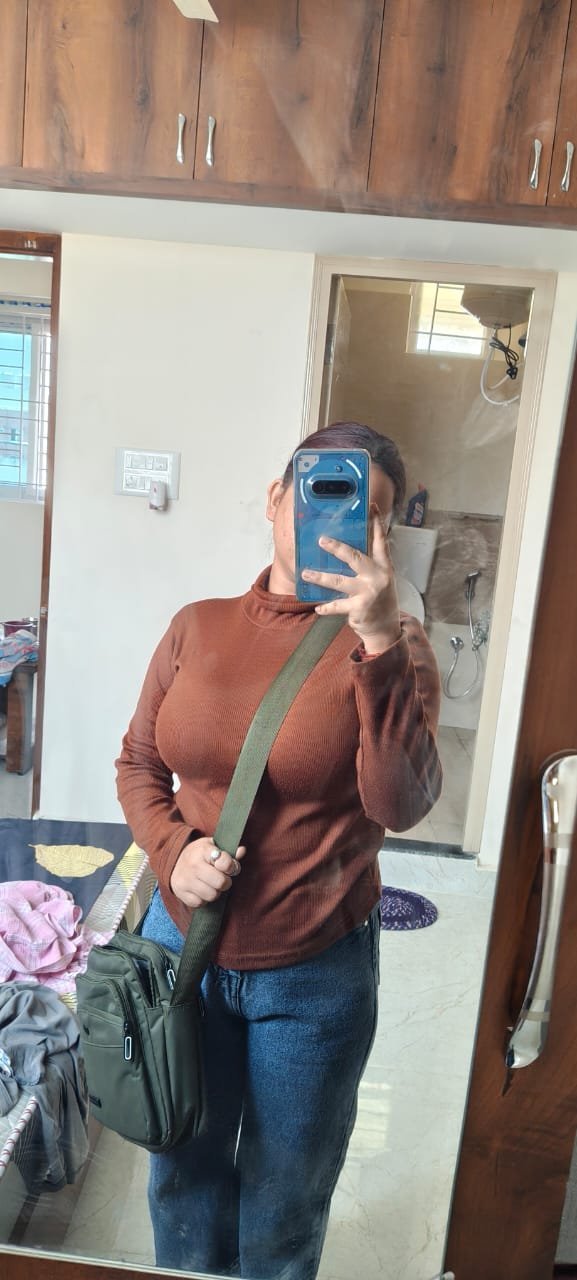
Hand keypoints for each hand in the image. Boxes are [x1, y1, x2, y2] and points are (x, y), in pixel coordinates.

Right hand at [170, 836, 246, 910]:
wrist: (175, 862)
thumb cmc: (200, 855)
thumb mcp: (214, 847)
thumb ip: (229, 852)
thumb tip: (242, 851)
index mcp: (203, 850)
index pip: (225, 863)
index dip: (232, 867)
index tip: (229, 867)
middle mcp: (192, 864)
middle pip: (220, 882)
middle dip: (225, 882)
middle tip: (221, 878)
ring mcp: (185, 879)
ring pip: (211, 895)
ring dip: (215, 892)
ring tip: (211, 884)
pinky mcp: (180, 892)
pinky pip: (200, 903)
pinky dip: (203, 899)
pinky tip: (201, 890)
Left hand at [301, 505, 401, 653]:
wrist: (386, 629)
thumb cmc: (380, 600)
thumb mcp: (380, 579)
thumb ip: (369, 564)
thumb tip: (345, 549)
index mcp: (384, 567)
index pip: (380, 541)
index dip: (376, 524)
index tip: (371, 507)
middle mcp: (378, 577)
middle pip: (354, 557)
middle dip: (337, 548)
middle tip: (321, 540)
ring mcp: (368, 592)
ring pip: (339, 581)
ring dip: (320, 577)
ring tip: (306, 573)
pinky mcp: (359, 608)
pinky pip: (337, 605)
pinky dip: (326, 607)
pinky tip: (318, 608)